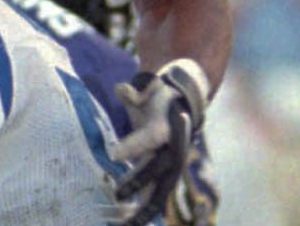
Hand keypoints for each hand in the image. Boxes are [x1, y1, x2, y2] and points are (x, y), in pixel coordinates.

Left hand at [109, 59, 209, 225]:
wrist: (185, 105)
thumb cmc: (160, 96)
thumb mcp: (150, 88)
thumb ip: (136, 91)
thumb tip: (122, 89)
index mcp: (167, 126)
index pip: (149, 137)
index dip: (133, 146)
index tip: (114, 154)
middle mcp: (173, 148)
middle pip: (156, 169)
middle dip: (138, 182)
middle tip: (117, 195)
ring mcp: (172, 165)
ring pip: (160, 189)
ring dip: (144, 208)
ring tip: (128, 224)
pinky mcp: (167, 175)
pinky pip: (157, 194)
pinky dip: (146, 209)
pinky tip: (133, 223)